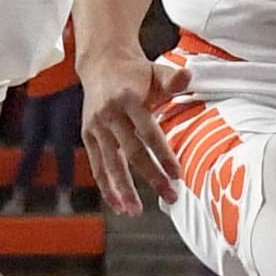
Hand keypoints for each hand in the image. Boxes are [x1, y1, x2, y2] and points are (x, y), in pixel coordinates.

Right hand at [80, 48, 190, 214]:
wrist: (102, 64)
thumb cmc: (137, 73)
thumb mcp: (156, 70)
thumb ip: (172, 78)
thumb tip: (188, 75)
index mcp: (129, 99)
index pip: (148, 132)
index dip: (162, 154)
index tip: (178, 174)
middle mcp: (109, 114)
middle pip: (131, 152)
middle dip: (151, 177)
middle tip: (170, 196)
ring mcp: (95, 126)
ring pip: (109, 163)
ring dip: (122, 189)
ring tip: (135, 211)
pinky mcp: (87, 135)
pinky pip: (96, 164)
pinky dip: (106, 185)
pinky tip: (117, 204)